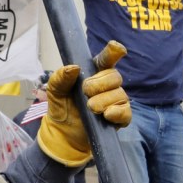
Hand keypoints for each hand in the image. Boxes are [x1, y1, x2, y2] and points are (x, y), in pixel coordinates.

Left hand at [36, 42, 131, 166]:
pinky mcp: (120, 117)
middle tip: (85, 92)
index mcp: (94, 73)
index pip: (107, 59)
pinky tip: (107, 115)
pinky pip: (126, 112)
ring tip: (90, 108)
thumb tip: (74, 68)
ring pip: (120, 94)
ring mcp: (116, 101)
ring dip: (104, 100)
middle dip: (100, 84)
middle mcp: (108, 85)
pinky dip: (117, 112)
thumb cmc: (62, 108)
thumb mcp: (55, 91)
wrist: (64, 134)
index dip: (113, 52)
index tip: (115, 48)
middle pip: (115, 76)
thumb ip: (60, 77)